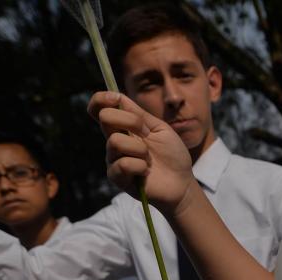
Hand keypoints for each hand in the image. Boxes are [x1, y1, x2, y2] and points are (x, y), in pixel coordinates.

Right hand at [87, 91, 199, 217]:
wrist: (182, 182)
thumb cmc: (172, 155)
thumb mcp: (160, 129)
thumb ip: (139, 114)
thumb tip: (117, 96)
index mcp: (124, 127)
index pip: (100, 109)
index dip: (101, 99)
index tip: (115, 98)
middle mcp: (115, 141)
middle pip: (104, 118)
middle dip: (130, 121)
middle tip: (146, 134)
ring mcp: (114, 159)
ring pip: (115, 141)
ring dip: (139, 149)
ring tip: (149, 159)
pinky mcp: (117, 177)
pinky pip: (122, 164)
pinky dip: (140, 166)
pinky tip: (146, 172)